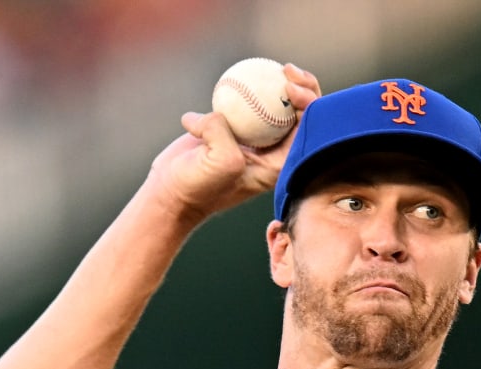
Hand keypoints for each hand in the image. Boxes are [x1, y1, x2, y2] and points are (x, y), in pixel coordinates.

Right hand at [146, 63, 321, 222]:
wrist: (171, 190)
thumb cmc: (198, 185)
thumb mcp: (221, 163)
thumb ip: (227, 134)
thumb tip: (221, 113)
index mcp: (282, 166)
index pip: (308, 131)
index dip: (309, 105)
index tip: (289, 89)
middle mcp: (273, 152)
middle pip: (300, 115)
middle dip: (304, 88)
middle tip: (287, 70)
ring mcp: (254, 138)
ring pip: (276, 105)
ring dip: (279, 83)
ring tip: (276, 66)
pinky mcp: (234, 127)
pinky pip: (246, 101)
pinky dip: (248, 86)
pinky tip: (245, 72)